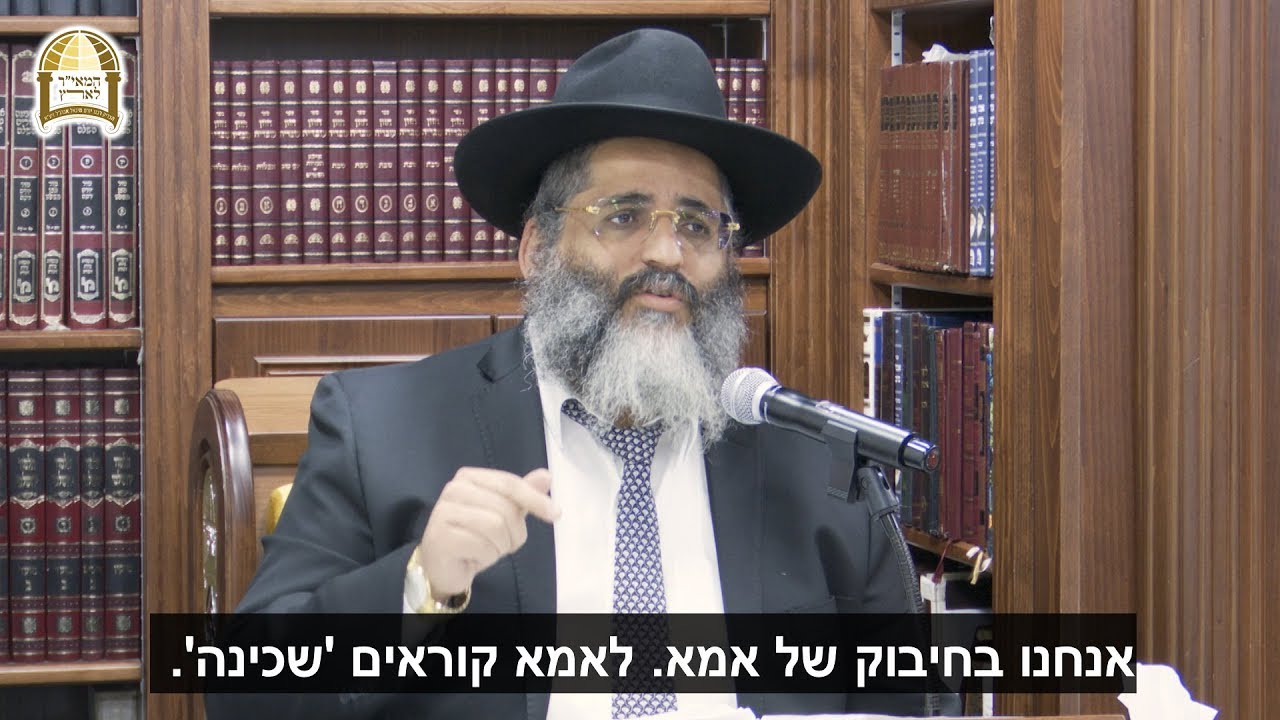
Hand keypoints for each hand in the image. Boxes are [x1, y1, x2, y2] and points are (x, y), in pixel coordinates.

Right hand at [418, 467, 559, 600]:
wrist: (443, 567)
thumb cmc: (475, 537)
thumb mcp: (503, 513)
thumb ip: (523, 494)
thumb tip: (546, 476)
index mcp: (469, 477)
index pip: (509, 483)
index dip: (535, 499)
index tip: (556, 514)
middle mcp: (453, 489)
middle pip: (505, 508)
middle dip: (515, 532)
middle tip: (505, 544)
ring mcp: (444, 512)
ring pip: (496, 527)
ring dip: (501, 546)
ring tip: (489, 549)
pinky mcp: (440, 537)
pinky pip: (482, 546)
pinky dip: (487, 556)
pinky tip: (474, 557)